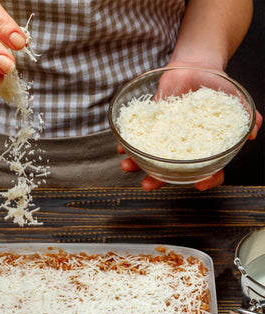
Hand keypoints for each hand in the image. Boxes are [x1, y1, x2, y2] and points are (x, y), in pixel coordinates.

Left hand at [118, 64, 262, 190]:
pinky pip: (137, 137)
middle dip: (158, 179)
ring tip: (127, 165)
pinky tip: (121, 147)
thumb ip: (247, 117)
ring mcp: (163, 138)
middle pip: (170, 170)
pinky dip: (127, 143)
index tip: (199, 185)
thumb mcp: (235, 102)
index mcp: (202, 148)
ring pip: (149, 157)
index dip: (206, 180)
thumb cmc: (217, 88)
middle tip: (148, 184)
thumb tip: (253, 131)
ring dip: (136, 164)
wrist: (195, 68)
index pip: (207, 170)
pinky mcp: (150, 125)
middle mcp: (181, 148)